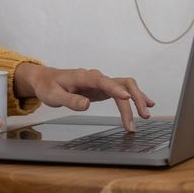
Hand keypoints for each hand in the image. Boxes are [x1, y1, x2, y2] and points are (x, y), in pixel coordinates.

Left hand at [15, 64, 154, 131]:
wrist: (47, 80)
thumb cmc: (49, 87)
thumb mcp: (54, 96)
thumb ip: (70, 101)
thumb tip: (86, 105)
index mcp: (84, 77)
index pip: (104, 81)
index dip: (116, 89)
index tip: (126, 98)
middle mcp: (97, 77)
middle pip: (123, 83)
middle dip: (135, 98)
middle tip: (142, 116)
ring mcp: (102, 82)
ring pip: (126, 87)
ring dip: (137, 100)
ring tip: (146, 115)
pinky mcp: (104, 89)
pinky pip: (123, 92)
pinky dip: (134, 99)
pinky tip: (145, 106)